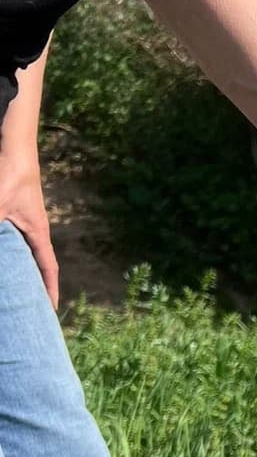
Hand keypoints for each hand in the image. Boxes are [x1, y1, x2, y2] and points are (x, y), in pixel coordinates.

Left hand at [0, 152, 58, 306]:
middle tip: (30, 305)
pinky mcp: (10, 212)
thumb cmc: (11, 174)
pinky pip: (11, 241)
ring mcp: (21, 221)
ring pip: (22, 252)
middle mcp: (32, 230)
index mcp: (37, 232)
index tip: (52, 309)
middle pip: (36, 263)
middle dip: (35, 284)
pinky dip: (10, 254)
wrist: (13, 146)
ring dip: (20, 269)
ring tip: (14, 287)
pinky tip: (4, 260)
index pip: (49, 267)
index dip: (50, 289)